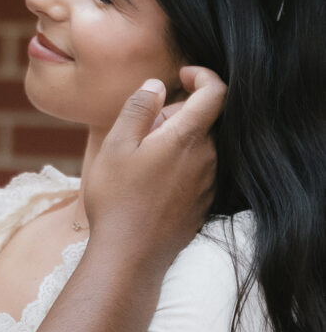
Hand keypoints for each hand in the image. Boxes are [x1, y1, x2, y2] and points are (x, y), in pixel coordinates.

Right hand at [85, 67, 225, 268]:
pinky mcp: (203, 204)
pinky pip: (198, 170)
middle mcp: (208, 159)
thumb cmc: (117, 199)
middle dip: (176, 112)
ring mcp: (208, 183)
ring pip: (199, 146)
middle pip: (203, 119)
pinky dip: (180, 163)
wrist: (129, 257)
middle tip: (141, 127)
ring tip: (140, 158)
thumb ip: (139, 108)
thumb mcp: (116, 145)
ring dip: (176, 140)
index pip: (216, 92)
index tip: (182, 74)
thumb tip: (156, 86)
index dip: (203, 75)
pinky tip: (149, 181)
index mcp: (188, 138)